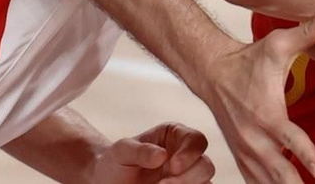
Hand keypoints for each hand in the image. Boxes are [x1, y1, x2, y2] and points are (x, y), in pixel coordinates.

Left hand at [94, 123, 213, 183]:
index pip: (197, 139)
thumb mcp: (121, 151)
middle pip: (206, 166)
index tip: (172, 167)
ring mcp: (188, 178)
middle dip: (187, 179)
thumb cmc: (116, 163)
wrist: (109, 183)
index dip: (190, 153)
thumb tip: (162, 155)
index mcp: (175, 136)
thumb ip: (140, 150)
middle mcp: (187, 156)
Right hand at [197, 3, 314, 183]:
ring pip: (265, 182)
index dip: (306, 156)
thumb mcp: (278, 43)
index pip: (290, 140)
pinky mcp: (240, 156)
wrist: (211, 72)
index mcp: (268, 114)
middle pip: (279, 172)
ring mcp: (246, 150)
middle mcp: (255, 137)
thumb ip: (308, 31)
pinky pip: (253, 182)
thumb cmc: (247, 59)